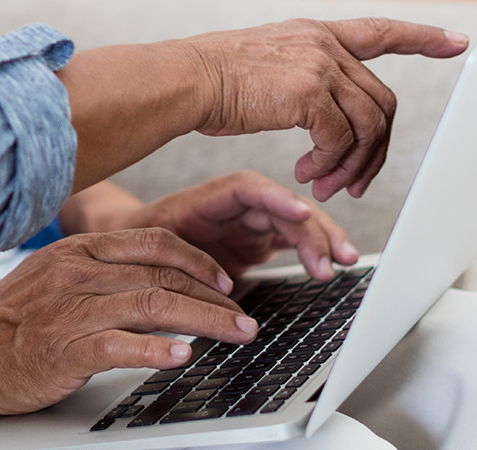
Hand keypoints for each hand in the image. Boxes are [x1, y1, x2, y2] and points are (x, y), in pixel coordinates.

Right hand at [0, 230, 258, 415]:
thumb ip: (99, 272)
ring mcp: (69, 310)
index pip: (154, 242)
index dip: (198, 260)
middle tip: (245, 318)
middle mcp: (76, 273)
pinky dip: (156, 350)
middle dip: (214, 297)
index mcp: (78, 250)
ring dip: (203, 321)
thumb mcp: (52, 277)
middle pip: (162, 275)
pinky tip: (182, 356)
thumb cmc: (5, 320)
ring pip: (152, 305)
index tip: (226, 281)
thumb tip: (155, 282)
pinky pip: (119, 345)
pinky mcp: (62, 349)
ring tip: (235, 335)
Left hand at [116, 171, 355, 280]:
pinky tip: (333, 263)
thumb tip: (211, 287)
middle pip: (281, 207)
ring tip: (345, 261)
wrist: (132, 254)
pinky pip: (293, 240)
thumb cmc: (139, 246)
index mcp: (207, 199)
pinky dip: (314, 250)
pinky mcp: (257, 242)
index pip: (248, 189)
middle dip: (312, 228)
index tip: (301, 213)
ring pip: (294, 223)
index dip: (277, 198)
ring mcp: (249, 224)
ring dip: (322, 239)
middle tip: (333, 259)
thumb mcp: (152, 249)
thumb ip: (179, 262)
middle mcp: (234, 207)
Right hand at [183, 17, 466, 200]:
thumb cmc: (211, 84)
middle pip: (381, 102)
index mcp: (315, 34)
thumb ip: (302, 81)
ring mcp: (320, 64)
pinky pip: (341, 139)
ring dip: (352, 166)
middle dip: (375, 150)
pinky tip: (307, 175)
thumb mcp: (264, 68)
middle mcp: (323, 43)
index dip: (422, 37)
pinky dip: (331, 164)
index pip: (380, 30)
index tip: (457, 42)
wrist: (184, 81)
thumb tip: (325, 122)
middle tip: (352, 184)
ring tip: (324, 187)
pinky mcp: (310, 90)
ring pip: (368, 125)